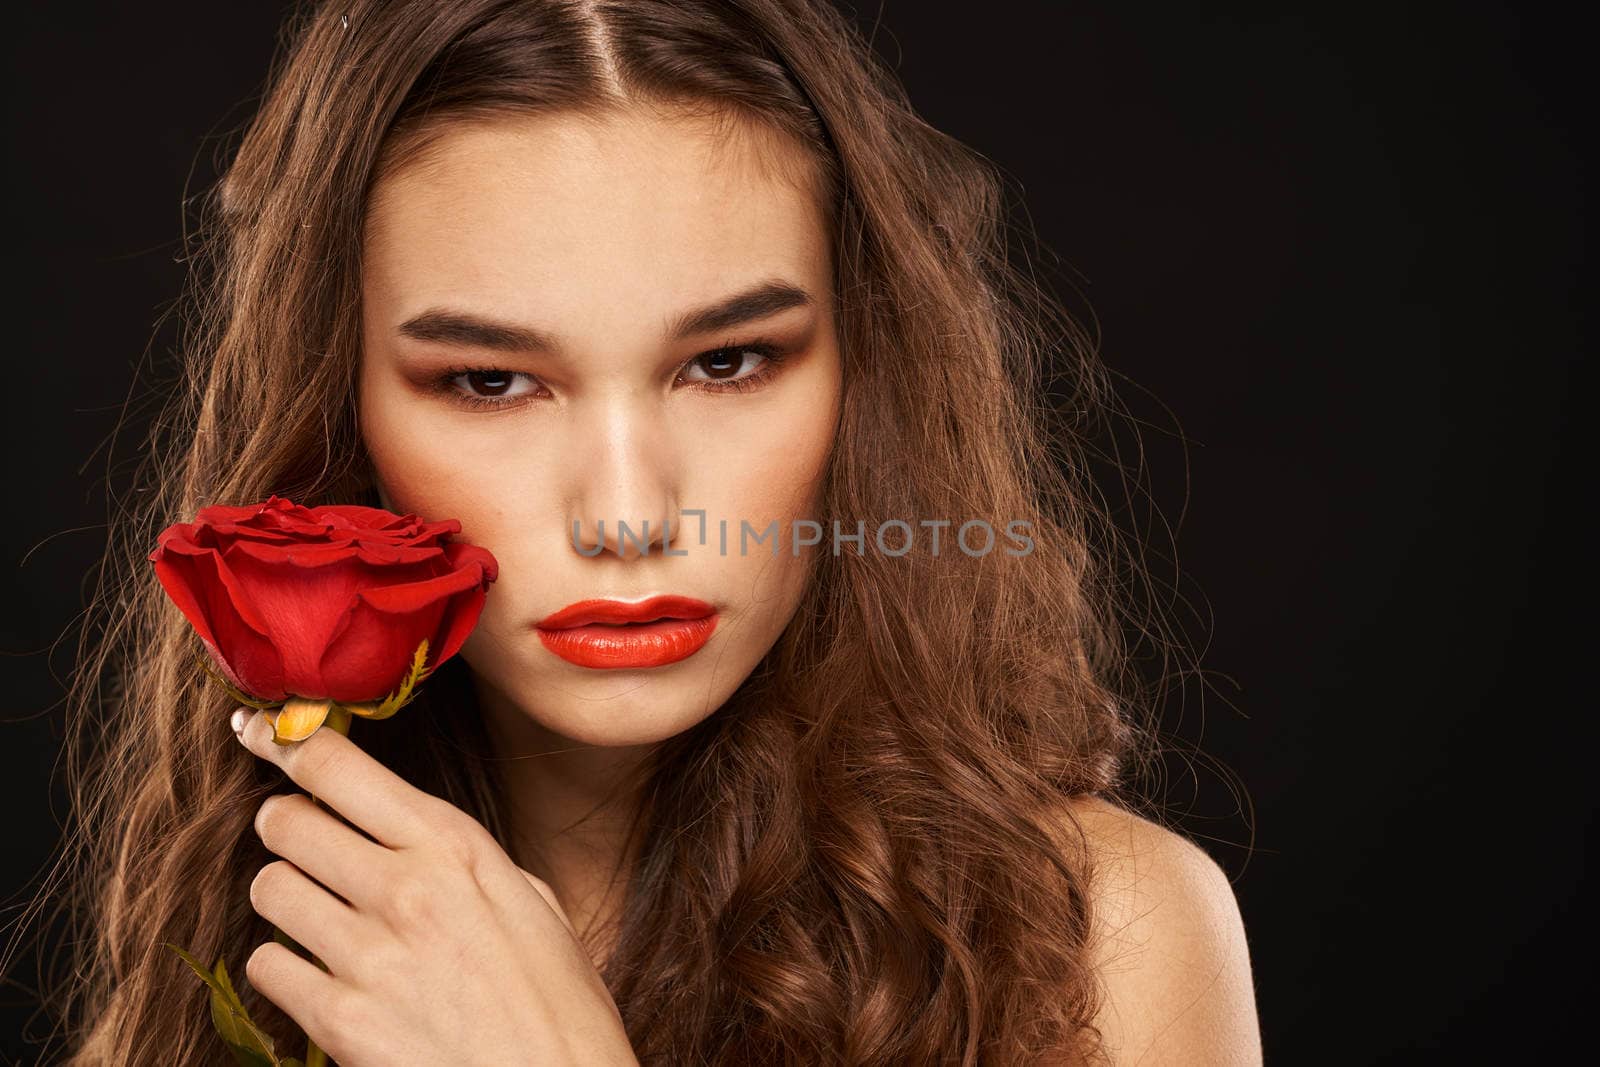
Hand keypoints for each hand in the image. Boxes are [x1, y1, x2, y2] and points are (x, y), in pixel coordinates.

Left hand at [233, 707, 638, 1065]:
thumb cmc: (559, 1002)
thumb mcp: (531, 901)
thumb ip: (461, 860)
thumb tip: (402, 833)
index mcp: (454, 846)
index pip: (337, 768)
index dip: (286, 743)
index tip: (262, 733)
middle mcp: (403, 888)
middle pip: (284, 821)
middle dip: (286, 826)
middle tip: (304, 841)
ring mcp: (367, 956)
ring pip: (268, 888)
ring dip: (286, 897)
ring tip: (321, 916)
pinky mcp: (340, 1022)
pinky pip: (267, 967)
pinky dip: (285, 969)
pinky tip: (324, 977)